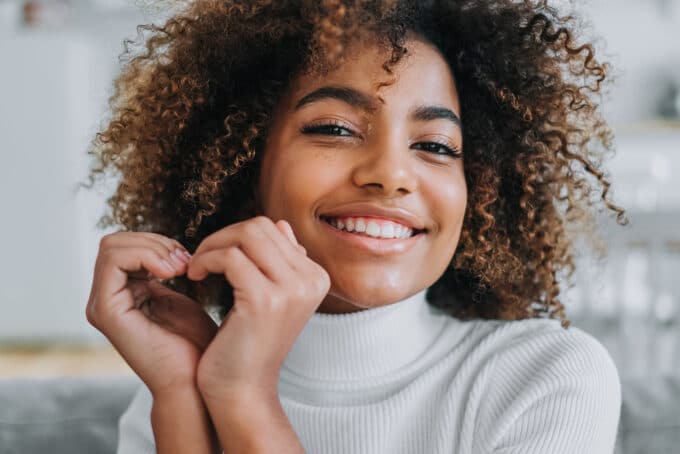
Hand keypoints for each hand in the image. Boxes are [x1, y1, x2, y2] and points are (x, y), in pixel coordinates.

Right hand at [85, 232, 217, 398]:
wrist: (195, 380)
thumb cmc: (193, 344)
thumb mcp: (178, 297)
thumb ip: (163, 271)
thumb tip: (165, 246)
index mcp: (120, 294)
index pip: (124, 245)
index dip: (157, 242)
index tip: (187, 260)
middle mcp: (104, 299)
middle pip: (114, 241)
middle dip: (155, 242)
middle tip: (185, 262)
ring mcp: (101, 305)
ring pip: (112, 246)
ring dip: (154, 248)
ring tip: (181, 268)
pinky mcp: (106, 311)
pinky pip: (114, 261)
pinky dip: (146, 256)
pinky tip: (173, 273)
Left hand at [186, 216, 330, 401]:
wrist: (243, 390)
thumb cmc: (248, 343)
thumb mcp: (270, 297)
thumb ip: (279, 262)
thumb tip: (280, 224)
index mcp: (316, 277)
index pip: (272, 228)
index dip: (236, 237)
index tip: (215, 257)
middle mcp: (311, 279)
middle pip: (259, 226)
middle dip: (222, 237)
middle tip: (201, 259)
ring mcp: (292, 288)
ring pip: (246, 235)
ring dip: (212, 246)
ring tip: (197, 268)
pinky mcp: (265, 299)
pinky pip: (230, 257)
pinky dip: (206, 261)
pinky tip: (195, 278)